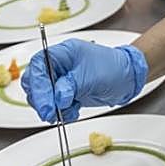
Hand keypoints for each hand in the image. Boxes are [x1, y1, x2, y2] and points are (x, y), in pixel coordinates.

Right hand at [21, 39, 148, 122]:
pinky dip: (61, 111)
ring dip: (51, 107)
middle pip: (36, 81)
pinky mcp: (67, 92)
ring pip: (43, 95)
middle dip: (41, 99)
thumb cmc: (114, 68)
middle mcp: (60, 65)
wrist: (128, 78)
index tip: (45, 104)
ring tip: (66, 112)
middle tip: (49, 113)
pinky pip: (54, 104)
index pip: (39, 64)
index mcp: (64, 52)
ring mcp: (62, 79)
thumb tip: (56, 98)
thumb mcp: (91, 77)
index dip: (38, 85)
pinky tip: (74, 111)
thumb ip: (71, 87)